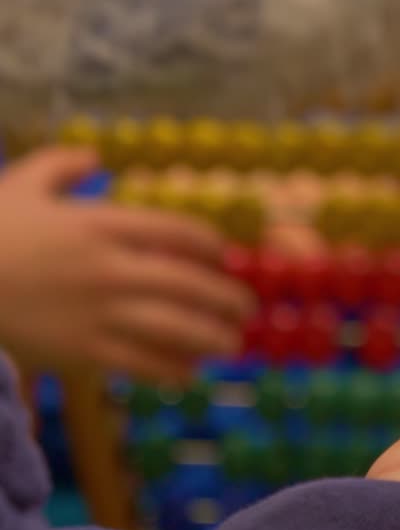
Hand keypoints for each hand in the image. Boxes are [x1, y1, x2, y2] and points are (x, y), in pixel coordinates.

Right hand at [0, 148, 254, 383]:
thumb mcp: (19, 185)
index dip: (212, 244)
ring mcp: (96, 311)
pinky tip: (188, 374)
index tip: (224, 254)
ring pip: (174, 328)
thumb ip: (61, 165)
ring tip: (231, 344)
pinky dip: (170, 371)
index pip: (179, 232)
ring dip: (212, 338)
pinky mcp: (79, 350)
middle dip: (227, 297)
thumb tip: (94, 155)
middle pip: (189, 283)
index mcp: (100, 224)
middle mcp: (108, 268)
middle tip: (246, 308)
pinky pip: (138, 364)